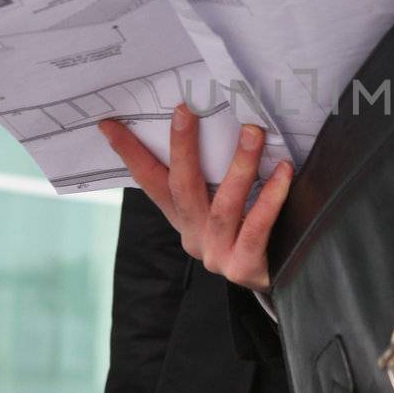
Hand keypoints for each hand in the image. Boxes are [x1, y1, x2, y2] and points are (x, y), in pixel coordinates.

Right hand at [100, 104, 292, 289]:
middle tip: (186, 111)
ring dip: (239, 165)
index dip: (129, 154)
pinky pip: (256, 228)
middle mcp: (194, 237)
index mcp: (183, 219)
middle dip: (181, 147)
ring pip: (223, 207)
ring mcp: (217, 254)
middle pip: (182, 188)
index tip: (109, 124)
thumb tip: (224, 120)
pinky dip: (270, 198)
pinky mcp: (244, 267)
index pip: (150, 182)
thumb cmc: (256, 233)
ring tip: (252, 132)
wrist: (284, 281)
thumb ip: (218, 176)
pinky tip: (282, 172)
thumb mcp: (228, 205)